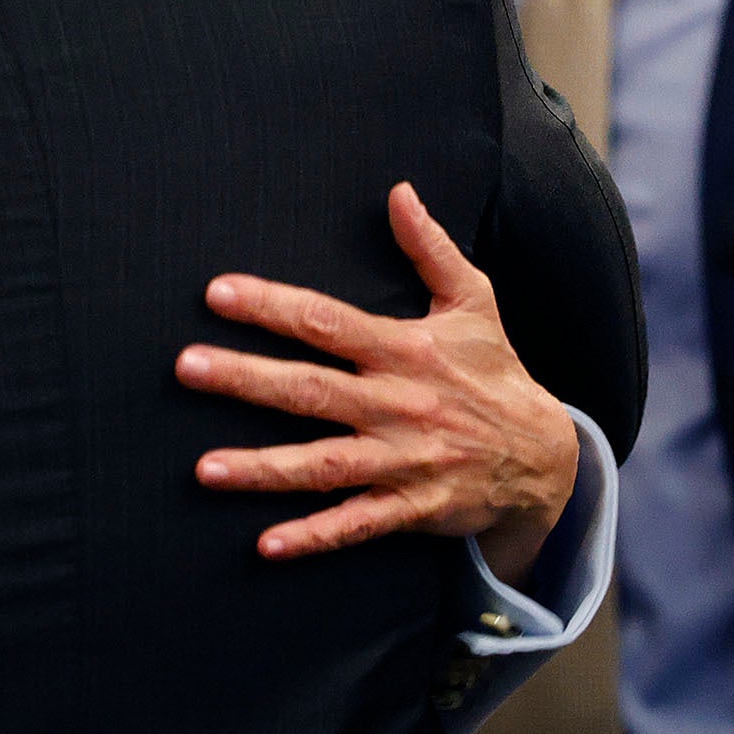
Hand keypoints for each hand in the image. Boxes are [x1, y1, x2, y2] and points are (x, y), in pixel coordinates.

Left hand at [174, 183, 577, 577]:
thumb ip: (430, 247)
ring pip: (324, 464)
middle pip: (312, 391)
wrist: (546, 456)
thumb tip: (398, 190)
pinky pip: (357, 525)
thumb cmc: (496, 370)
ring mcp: (403, 460)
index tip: (218, 293)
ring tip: (204, 469)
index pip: (328, 321)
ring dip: (263, 468)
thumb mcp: (474, 301)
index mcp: (405, 349)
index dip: (273, 305)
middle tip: (187, 368)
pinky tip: (266, 544)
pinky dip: (315, 537)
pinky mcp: (411, 508)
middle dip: (247, 379)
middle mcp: (399, 404)